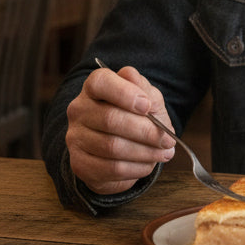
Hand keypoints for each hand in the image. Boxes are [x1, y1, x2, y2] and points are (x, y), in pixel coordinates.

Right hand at [65, 63, 175, 195]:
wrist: (124, 147)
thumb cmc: (137, 117)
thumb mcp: (148, 99)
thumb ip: (143, 89)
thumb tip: (131, 76)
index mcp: (94, 87)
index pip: (100, 82)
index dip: (124, 93)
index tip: (147, 106)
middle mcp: (79, 110)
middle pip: (110, 119)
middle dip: (145, 131)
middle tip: (168, 140)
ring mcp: (76, 137)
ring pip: (112, 147)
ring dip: (145, 152)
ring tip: (163, 153)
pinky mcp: (80, 164)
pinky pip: (110, 169)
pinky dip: (135, 168)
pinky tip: (148, 164)